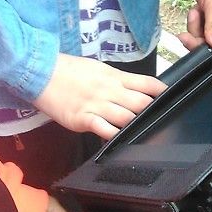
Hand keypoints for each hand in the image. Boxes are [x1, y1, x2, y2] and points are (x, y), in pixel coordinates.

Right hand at [33, 54, 166, 139]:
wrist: (42, 71)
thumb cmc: (70, 70)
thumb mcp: (98, 69)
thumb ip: (116, 81)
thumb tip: (132, 90)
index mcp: (115, 76)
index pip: (147, 83)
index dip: (162, 92)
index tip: (169, 99)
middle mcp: (110, 90)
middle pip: (141, 103)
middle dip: (151, 113)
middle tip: (158, 122)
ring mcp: (96, 105)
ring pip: (126, 118)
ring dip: (135, 126)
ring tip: (142, 134)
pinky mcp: (82, 118)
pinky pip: (103, 129)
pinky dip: (114, 136)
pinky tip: (120, 142)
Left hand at [178, 0, 211, 48]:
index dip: (202, 46)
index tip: (188, 38)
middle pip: (207, 43)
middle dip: (196, 32)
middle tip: (195, 15)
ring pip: (200, 34)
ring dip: (194, 24)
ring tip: (196, 8)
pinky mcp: (208, 13)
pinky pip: (198, 24)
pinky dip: (194, 18)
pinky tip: (196, 7)